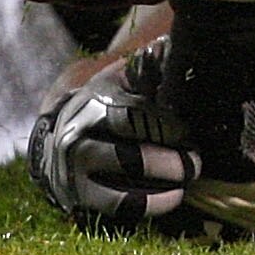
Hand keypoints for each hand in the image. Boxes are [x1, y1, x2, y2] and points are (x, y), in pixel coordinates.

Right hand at [27, 45, 196, 232]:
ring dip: (163, 188)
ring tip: (187, 182)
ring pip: (124, 185)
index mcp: (95, 103)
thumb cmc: (105, 105)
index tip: (189, 134)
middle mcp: (80, 137)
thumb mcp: (120, 79)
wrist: (58, 138)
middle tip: (195, 163)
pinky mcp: (80, 198)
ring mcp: (76, 171)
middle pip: (130, 157)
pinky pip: (118, 207)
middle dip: (170, 163)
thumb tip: (174, 47)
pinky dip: (150, 205)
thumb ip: (147, 68)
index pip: (135, 117)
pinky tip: (173, 198)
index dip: (167, 128)